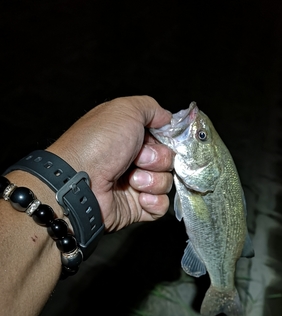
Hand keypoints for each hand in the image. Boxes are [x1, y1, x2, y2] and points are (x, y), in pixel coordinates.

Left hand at [48, 96, 173, 231]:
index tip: (160, 138)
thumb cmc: (98, 144)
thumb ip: (149, 107)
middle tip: (138, 160)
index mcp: (129, 137)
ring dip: (153, 180)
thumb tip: (166, 117)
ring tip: (132, 180)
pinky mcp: (136, 208)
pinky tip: (140, 197)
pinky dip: (154, 202)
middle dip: (158, 159)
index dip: (165, 139)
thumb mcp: (124, 110)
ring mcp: (134, 186)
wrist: (80, 183)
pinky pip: (160, 206)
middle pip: (167, 160)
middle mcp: (132, 160)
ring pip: (166, 183)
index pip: (162, 138)